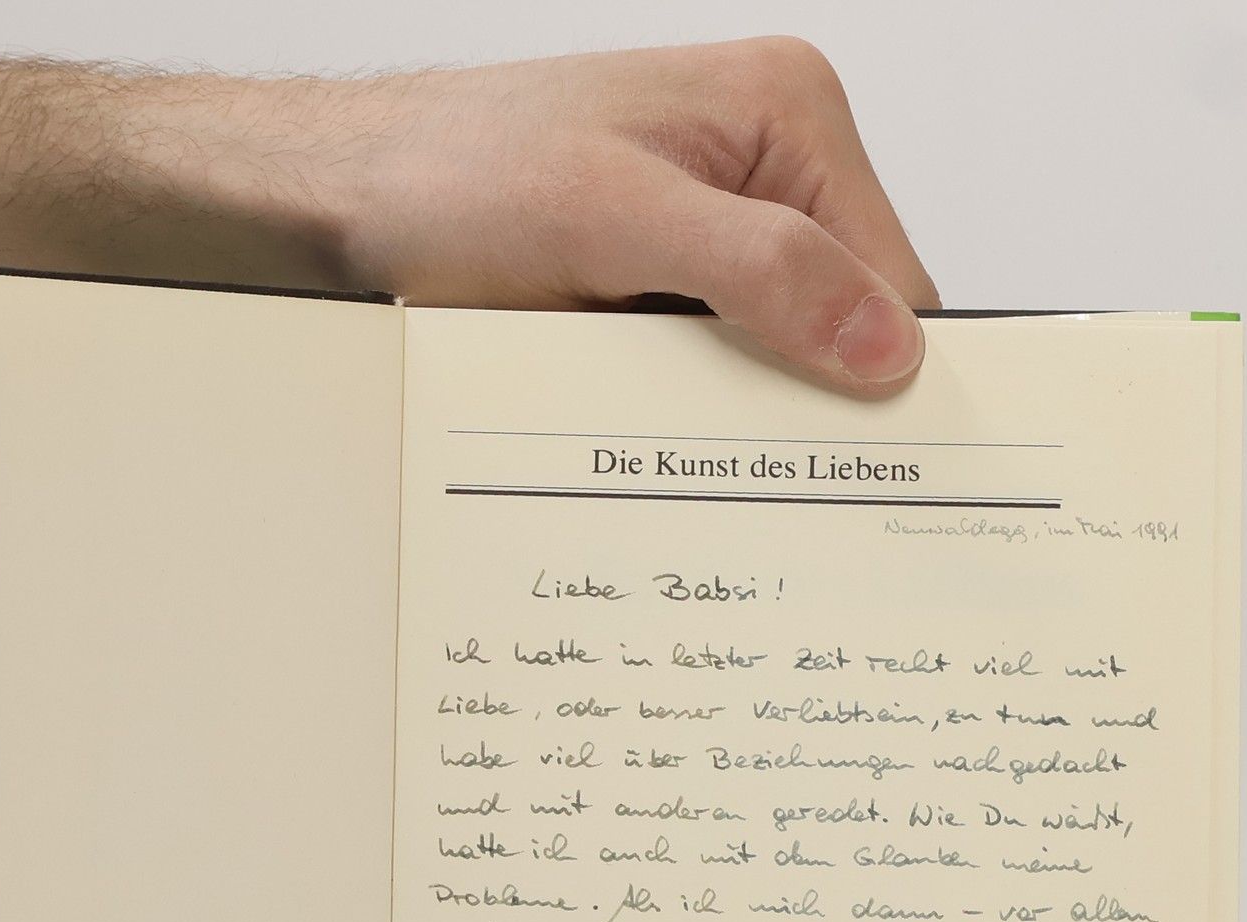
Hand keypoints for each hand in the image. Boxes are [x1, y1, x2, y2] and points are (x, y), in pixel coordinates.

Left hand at [142, 40, 938, 390]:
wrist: (351, 198)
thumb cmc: (456, 175)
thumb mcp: (614, 220)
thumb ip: (760, 272)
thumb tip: (883, 344)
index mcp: (787, 115)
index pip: (896, 276)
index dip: (885, 377)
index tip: (869, 469)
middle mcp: (764, 164)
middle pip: (842, 320)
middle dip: (808, 399)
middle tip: (774, 482)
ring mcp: (712, 226)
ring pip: (774, 354)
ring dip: (739, 412)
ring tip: (696, 452)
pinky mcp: (660, 280)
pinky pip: (710, 362)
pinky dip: (689, 407)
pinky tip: (655, 431)